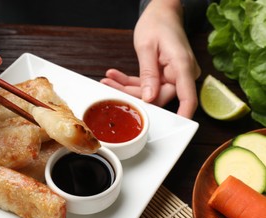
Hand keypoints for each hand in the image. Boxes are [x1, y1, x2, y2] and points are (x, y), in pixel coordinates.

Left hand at [101, 0, 200, 117]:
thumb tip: (149, 98)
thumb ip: (148, 74)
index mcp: (182, 66)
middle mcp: (182, 73)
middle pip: (159, 96)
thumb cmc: (157, 23)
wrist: (162, 11)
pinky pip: (148, 84)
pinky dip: (131, 82)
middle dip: (133, 94)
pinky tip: (114, 76)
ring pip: (150, 92)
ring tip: (107, 79)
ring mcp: (174, 74)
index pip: (188, 97)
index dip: (183, 114)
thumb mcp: (147, 47)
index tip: (176, 127)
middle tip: (110, 87)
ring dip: (127, 87)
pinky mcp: (165, 74)